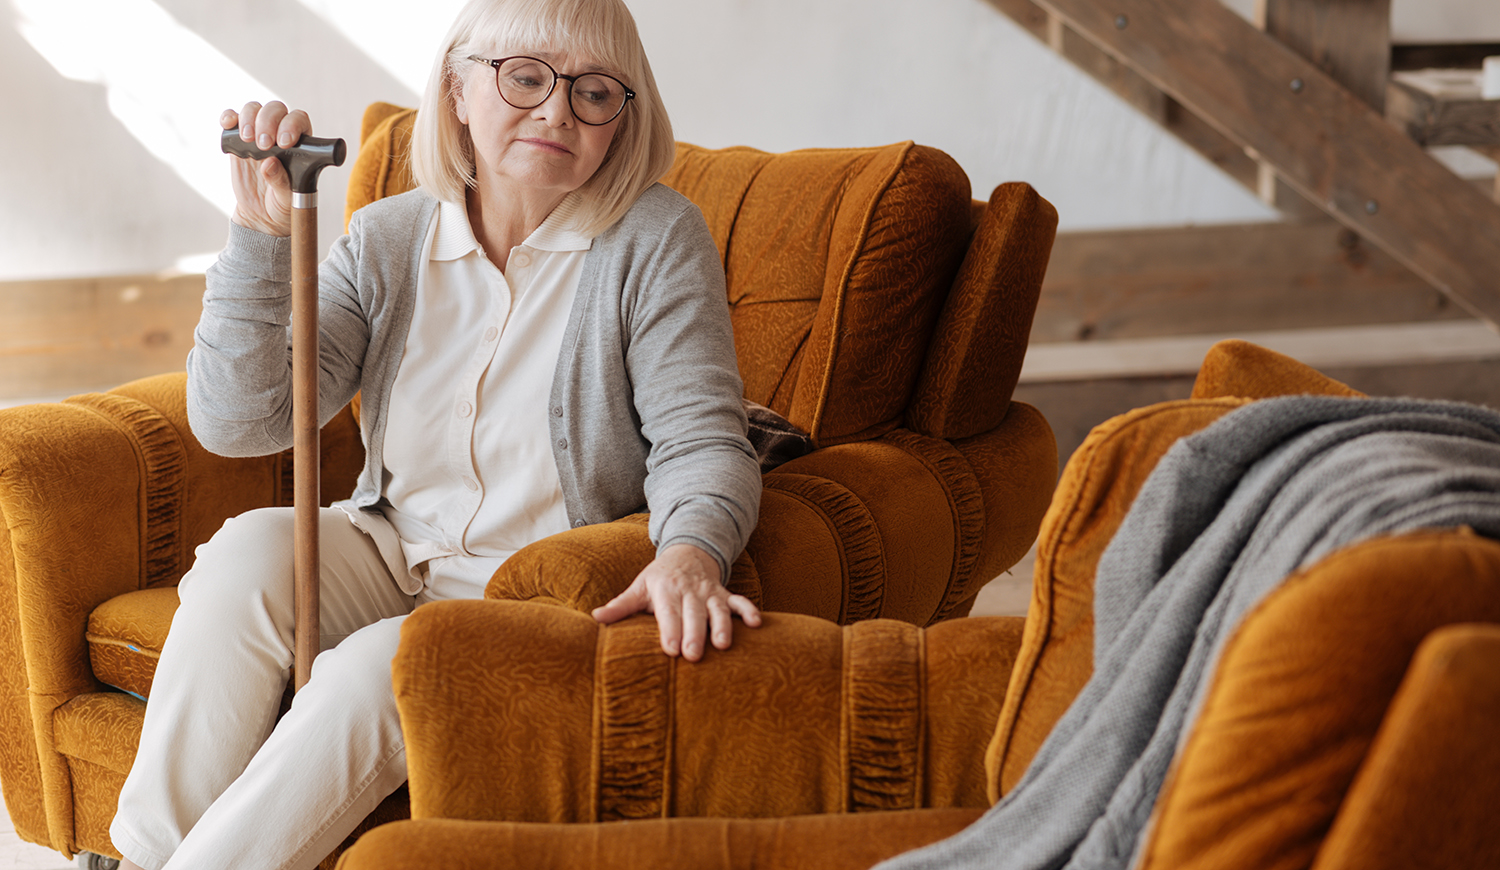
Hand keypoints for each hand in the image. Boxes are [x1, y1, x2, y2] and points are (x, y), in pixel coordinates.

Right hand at [221, 101, 311, 236]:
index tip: (283, 143)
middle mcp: (280, 133)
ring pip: (254, 109)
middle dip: (268, 122)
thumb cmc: (282, 203)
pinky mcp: (238, 140)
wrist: (262, 214)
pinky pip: (232, 120)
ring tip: (248, 140)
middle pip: (275, 110)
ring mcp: (258, 134)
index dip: (291, 125)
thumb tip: (269, 164)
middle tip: (263, 145)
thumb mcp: (286, 198)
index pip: (298, 121)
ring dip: (249, 119)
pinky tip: (228, 124)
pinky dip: (229, 117)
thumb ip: (281, 182)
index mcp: (300, 144)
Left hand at [592, 544, 760, 660]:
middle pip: (693, 614)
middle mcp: (689, 592)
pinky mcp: (725, 594)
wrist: (687, 553)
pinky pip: (739, 601)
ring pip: (717, 609)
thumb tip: (595, 618)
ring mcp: (709, 593)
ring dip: (722, 625)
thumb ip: (620, 606)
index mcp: (666, 591)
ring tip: (724, 645)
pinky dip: (748, 611)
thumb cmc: (659, 579)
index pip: (668, 613)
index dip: (669, 630)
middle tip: (693, 656)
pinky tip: (756, 624)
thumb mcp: (639, 588)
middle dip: (694, 634)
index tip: (670, 650)